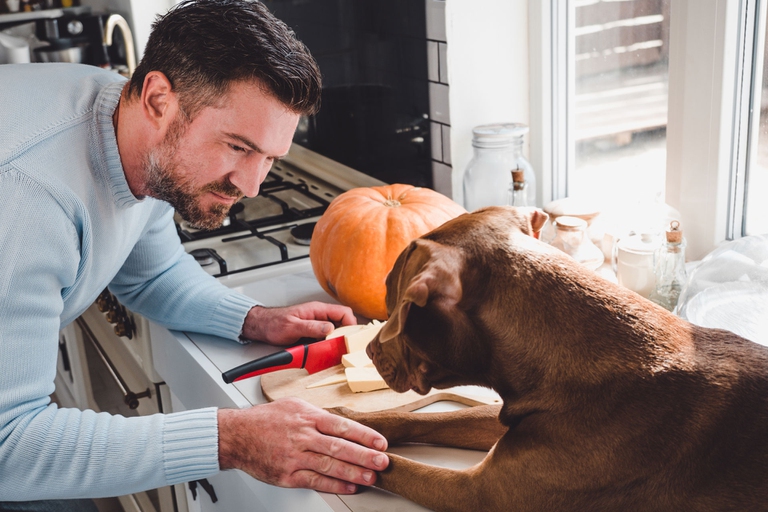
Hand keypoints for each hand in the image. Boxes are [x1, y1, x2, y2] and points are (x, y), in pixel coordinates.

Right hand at [218, 397, 388, 493]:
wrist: (236, 435)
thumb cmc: (265, 419)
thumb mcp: (294, 406)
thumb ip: (318, 415)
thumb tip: (344, 424)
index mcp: (307, 416)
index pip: (342, 426)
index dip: (364, 435)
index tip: (380, 443)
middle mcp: (303, 436)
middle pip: (339, 447)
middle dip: (364, 456)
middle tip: (383, 462)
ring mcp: (294, 457)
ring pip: (329, 466)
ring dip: (353, 473)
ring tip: (371, 478)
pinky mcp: (286, 475)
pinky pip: (314, 481)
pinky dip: (334, 485)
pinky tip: (348, 487)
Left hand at [241, 302, 355, 344]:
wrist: (263, 326)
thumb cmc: (274, 323)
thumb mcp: (292, 326)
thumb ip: (311, 327)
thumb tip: (329, 328)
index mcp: (317, 309)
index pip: (343, 312)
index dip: (351, 324)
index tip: (350, 337)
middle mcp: (320, 315)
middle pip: (343, 322)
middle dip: (346, 334)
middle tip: (344, 345)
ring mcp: (317, 324)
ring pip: (336, 330)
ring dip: (338, 340)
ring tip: (336, 349)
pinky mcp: (314, 332)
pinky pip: (327, 337)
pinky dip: (329, 344)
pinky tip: (327, 350)